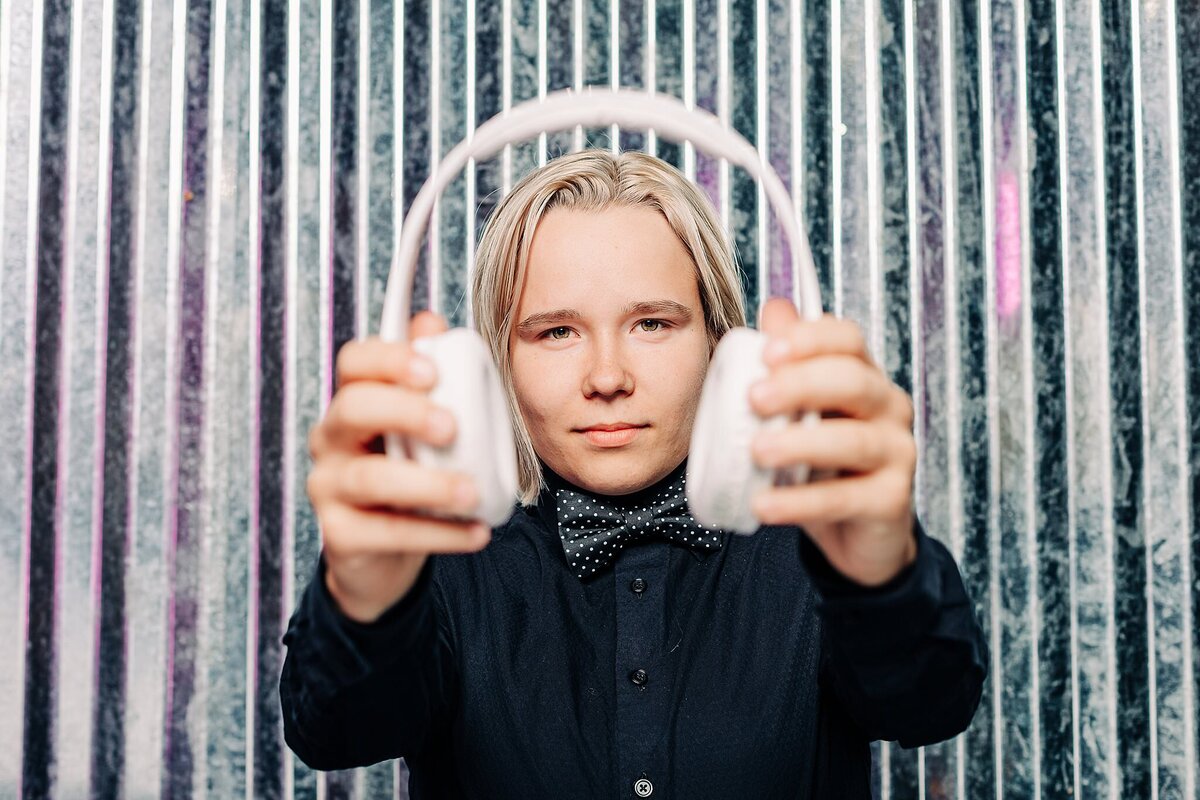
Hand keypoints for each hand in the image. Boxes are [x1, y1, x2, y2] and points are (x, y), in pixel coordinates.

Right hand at [306, 312, 490, 621]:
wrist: (384, 554)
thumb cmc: (410, 475)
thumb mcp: (423, 426)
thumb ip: (430, 377)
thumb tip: (430, 319)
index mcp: (354, 402)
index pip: (354, 362)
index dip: (390, 359)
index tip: (433, 371)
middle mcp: (331, 439)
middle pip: (353, 407)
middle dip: (404, 411)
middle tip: (452, 428)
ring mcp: (329, 487)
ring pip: (369, 477)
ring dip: (428, 483)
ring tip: (473, 493)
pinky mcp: (340, 535)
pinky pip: (387, 532)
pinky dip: (439, 533)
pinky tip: (477, 532)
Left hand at [748, 299, 917, 586]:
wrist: (857, 533)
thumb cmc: (823, 463)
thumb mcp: (800, 412)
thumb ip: (788, 363)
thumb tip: (774, 308)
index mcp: (863, 377)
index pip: (848, 339)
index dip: (810, 339)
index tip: (767, 351)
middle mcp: (887, 407)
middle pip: (853, 380)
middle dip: (801, 384)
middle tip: (754, 399)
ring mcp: (896, 454)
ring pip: (853, 439)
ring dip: (801, 443)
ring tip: (757, 452)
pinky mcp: (891, 501)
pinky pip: (844, 497)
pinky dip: (800, 502)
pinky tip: (765, 504)